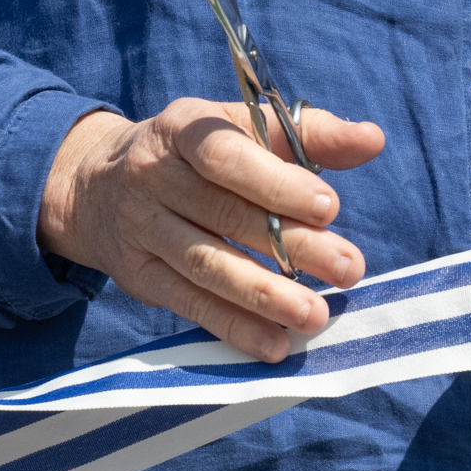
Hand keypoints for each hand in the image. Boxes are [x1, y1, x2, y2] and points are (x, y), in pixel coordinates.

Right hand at [39, 99, 384, 361]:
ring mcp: (142, 229)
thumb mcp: (244, 126)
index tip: (330, 207)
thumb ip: (311, 133)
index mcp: (183, 129)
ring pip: (207, 267)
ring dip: (266, 296)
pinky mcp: (139, 276)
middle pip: (225, 216)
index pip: (226, 155)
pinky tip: (274, 344)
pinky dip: (233, 327)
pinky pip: (189, 304)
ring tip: (316, 315)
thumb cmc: (200, 152)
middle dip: (293, 246)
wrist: (99, 185)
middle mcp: (153, 176)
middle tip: (349, 268)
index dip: (277, 183)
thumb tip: (370, 140)